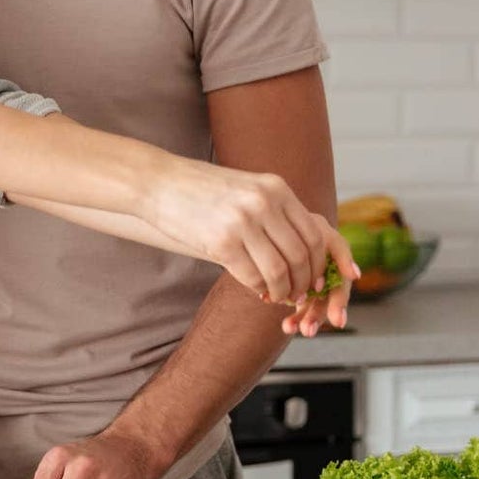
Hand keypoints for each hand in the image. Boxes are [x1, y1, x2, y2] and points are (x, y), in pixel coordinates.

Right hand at [144, 160, 358, 314]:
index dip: (319, 263)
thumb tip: (302, 249)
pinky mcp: (221, 242)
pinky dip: (259, 289)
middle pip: (300, 255)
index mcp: (275, 188)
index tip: (317, 278)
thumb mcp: (248, 188)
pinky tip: (258, 291)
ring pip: (278, 270)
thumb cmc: (203, 189)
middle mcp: (263, 202)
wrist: (160, 182)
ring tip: (279, 296)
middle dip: (305, 281)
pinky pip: (251, 276)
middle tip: (299, 294)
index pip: (313, 233)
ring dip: (283, 290)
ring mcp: (242, 222)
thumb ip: (275, 211)